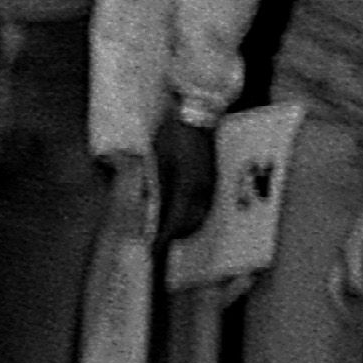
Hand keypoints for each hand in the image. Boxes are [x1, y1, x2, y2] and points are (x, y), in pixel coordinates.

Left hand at [154, 111, 218, 244]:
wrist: (197, 113)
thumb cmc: (172, 135)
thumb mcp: (156, 161)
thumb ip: (154, 188)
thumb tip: (149, 210)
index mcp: (187, 187)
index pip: (174, 223)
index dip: (162, 239)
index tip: (151, 249)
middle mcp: (202, 190)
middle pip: (190, 224)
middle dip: (173, 236)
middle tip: (156, 242)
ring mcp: (210, 184)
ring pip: (200, 216)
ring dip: (185, 227)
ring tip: (168, 232)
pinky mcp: (213, 178)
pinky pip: (205, 205)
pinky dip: (193, 215)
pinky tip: (182, 213)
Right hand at [337, 187, 362, 308]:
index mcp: (352, 252)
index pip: (355, 283)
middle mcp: (344, 253)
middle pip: (333, 284)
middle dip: (339, 303)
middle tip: (348, 319)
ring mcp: (347, 251)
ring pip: (340, 278)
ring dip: (356, 291)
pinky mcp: (354, 248)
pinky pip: (350, 270)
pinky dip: (360, 281)